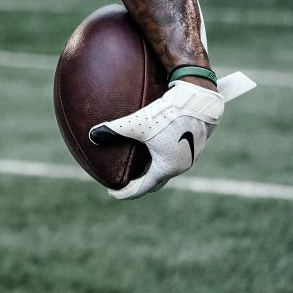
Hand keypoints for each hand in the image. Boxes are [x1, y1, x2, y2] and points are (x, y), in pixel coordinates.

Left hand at [90, 81, 224, 199]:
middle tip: (124, 180)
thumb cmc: (168, 114)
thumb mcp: (137, 123)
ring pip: (167, 167)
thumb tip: (93, 135)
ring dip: (151, 168)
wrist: (199, 99)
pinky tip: (153, 144)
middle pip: (156, 180)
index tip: (113, 192)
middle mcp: (181, 165)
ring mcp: (190, 155)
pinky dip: (161, 155)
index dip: (126, 192)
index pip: (143, 187)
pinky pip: (175, 154)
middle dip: (139, 182)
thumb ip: (114, 130)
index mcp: (167, 167)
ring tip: (137, 164)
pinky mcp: (195, 142)